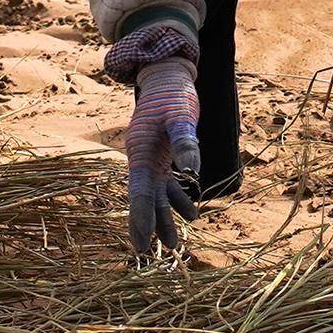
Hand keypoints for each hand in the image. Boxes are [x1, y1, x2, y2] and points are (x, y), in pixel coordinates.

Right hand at [123, 55, 199, 261]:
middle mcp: (141, 159)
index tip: (140, 243)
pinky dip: (175, 199)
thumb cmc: (172, 95)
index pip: (139, 191)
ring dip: (163, 218)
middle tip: (147, 254)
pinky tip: (190, 212)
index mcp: (140, 152)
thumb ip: (186, 143)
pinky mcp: (161, 158)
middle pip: (143, 199)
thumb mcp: (182, 116)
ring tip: (173, 244)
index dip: (139, 217)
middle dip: (147, 226)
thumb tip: (193, 174)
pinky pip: (165, 185)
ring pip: (155, 195)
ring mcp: (151, 159)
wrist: (167, 78)